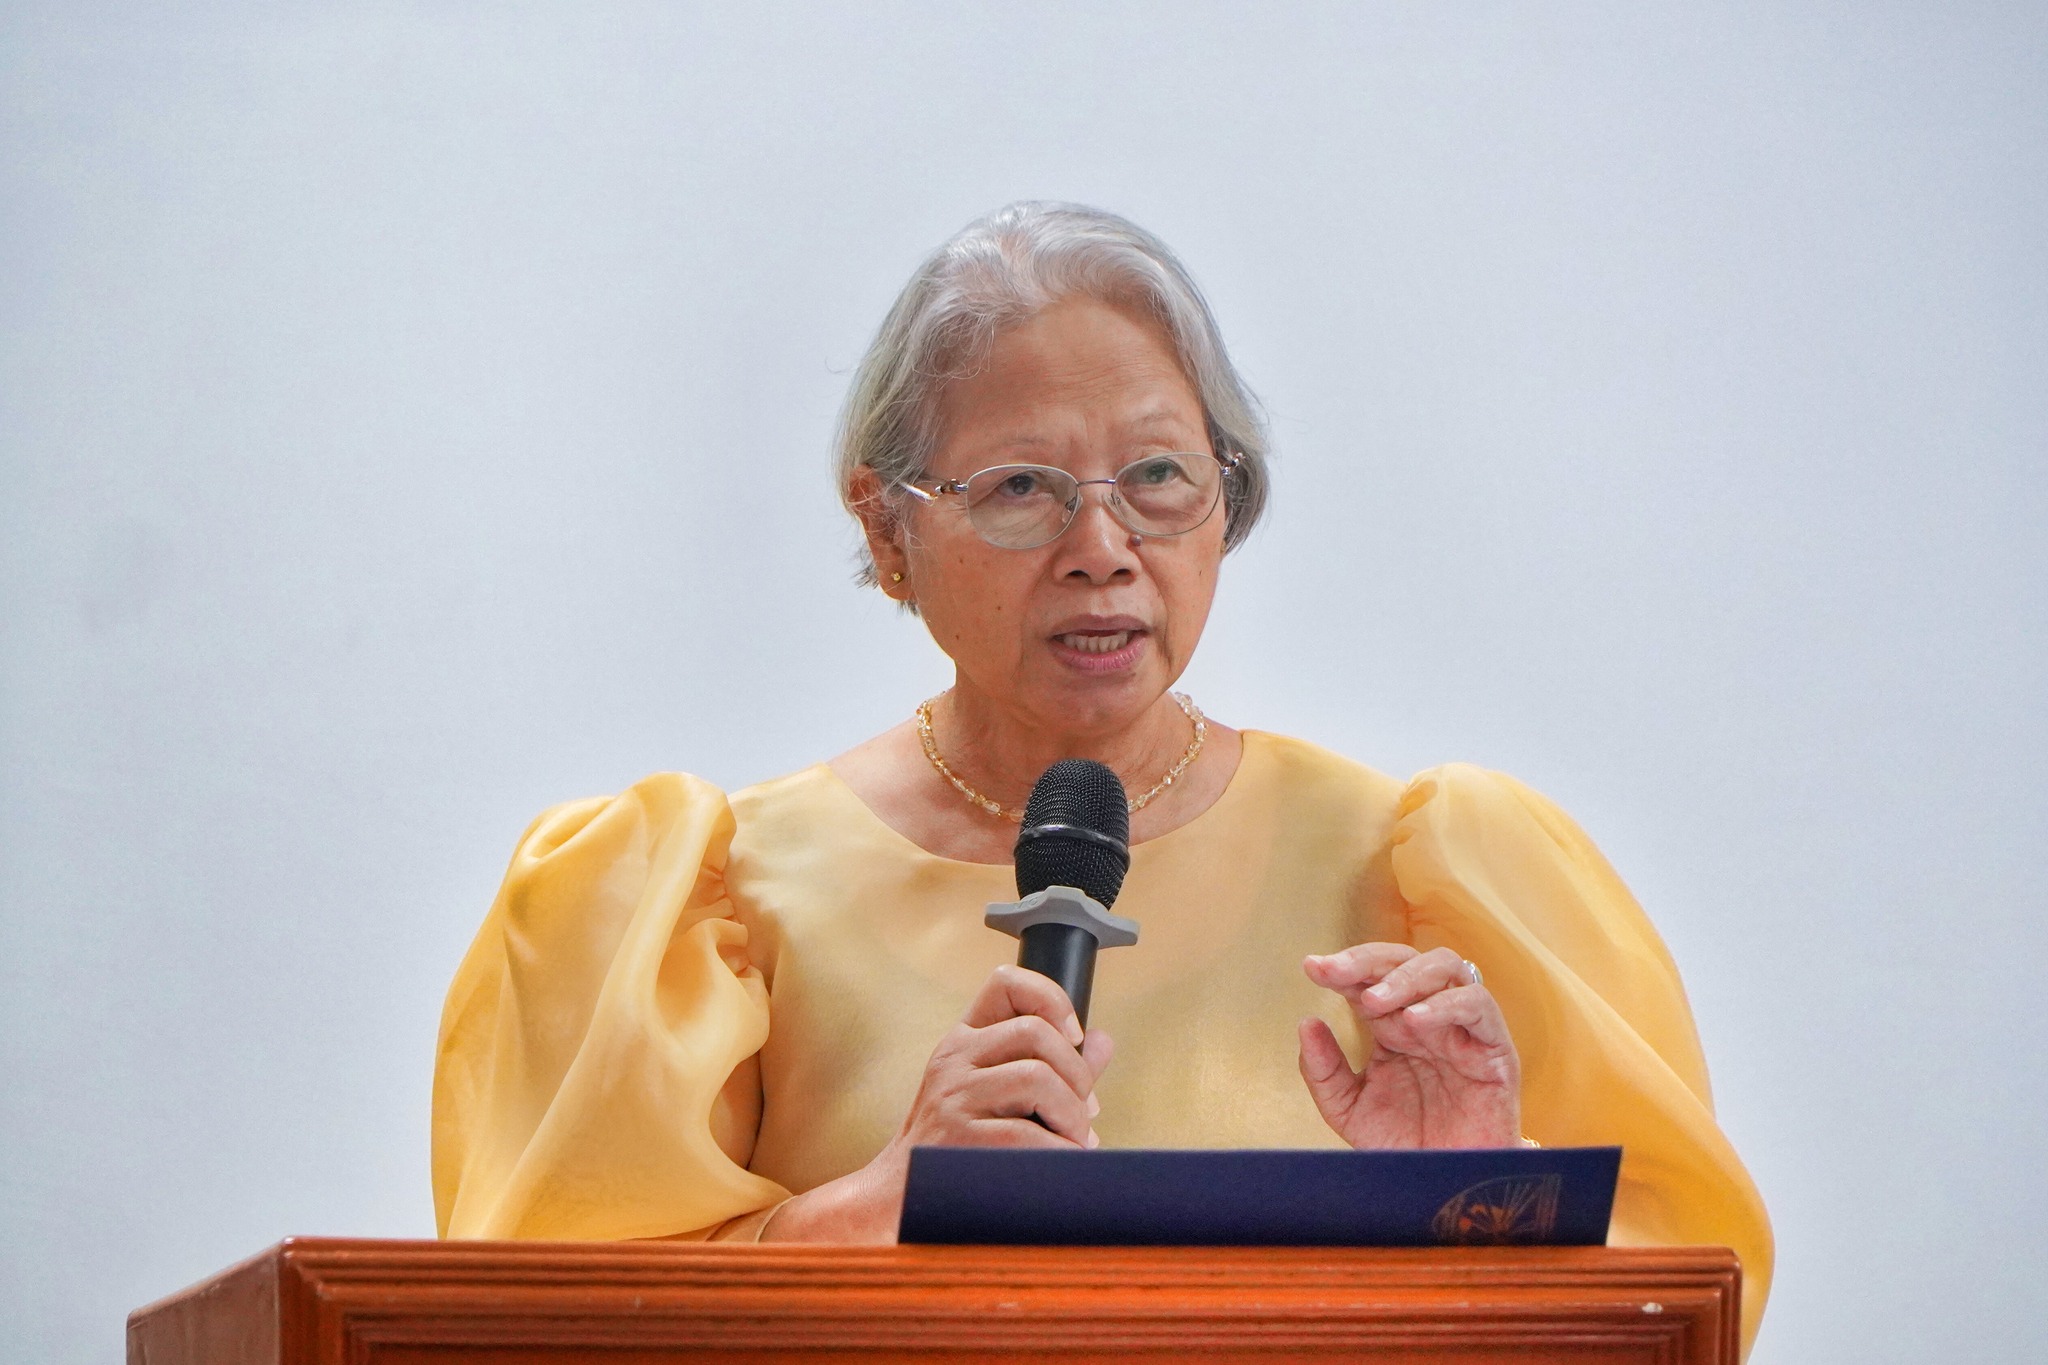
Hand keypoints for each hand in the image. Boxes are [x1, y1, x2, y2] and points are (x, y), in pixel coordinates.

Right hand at [762, 964, 1112, 1241]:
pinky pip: (1030, 1134)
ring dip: (1073, 1115)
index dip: (1051, 998)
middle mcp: (955, 1060)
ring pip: (1038, 1078)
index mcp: (965, 1041)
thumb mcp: (996, 1094)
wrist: (901, 1200)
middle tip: (1082, 1109)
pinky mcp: (960, 1140)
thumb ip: (1052, 1067)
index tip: (1072, 1035)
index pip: (1006, 983)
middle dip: (1076, 1072)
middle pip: (1035, 1032)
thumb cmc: (958, 1147)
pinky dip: (1062, 1151)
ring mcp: (954, 1098)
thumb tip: (1101, 1041)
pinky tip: (1063, 1165)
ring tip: (1075, 1141)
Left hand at [1298, 944, 1519, 1149]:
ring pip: (1446, 968)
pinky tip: (1414, 1020)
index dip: (1344, 966)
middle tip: (1336, 971)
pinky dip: (1446, 1004)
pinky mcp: (1494, 1049)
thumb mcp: (1349, 1110)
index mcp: (1392, 1025)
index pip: (1370, 977)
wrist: (1446, 1187)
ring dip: (1405, 976)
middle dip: (1367, 959)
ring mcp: (1461, 1029)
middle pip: (1405, 960)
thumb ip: (1324, 1071)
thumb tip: (1307, 1023)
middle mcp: (1427, 1019)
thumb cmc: (1405, 1146)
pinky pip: (1479, 1005)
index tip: (1312, 967)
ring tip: (1373, 1000)